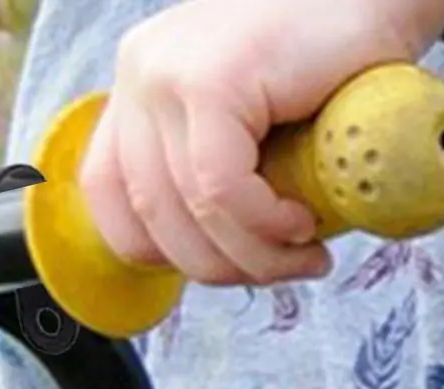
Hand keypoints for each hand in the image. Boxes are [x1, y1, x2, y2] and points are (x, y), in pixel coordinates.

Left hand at [78, 0, 443, 285]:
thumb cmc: (335, 62)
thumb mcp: (248, 121)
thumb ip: (205, 163)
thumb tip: (189, 254)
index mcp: (138, 82)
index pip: (109, 193)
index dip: (156, 250)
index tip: (214, 264)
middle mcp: (142, 70)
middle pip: (149, 212)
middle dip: (216, 265)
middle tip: (278, 273)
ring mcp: (169, 71)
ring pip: (188, 209)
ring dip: (250, 255)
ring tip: (303, 258)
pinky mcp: (212, 80)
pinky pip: (220, 189)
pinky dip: (262, 224)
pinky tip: (301, 225)